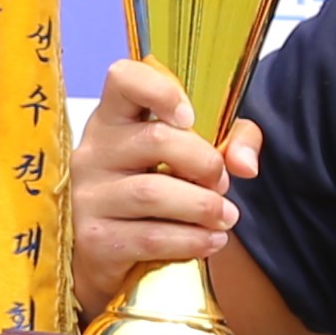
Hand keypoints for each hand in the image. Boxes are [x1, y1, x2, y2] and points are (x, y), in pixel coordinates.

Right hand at [68, 59, 259, 327]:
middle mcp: (94, 152)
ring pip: (153, 193)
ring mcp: (89, 196)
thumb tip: (246, 165)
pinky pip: (150, 237)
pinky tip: (210, 241)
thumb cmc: (152, 191)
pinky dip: (191, 241)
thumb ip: (231, 143)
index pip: (123, 79)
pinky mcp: (95, 239)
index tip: (189, 118)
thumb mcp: (189, 157)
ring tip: (226, 218)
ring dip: (203, 206)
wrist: (105, 255)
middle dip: (205, 162)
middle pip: (156, 139)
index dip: (161, 90)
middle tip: (222, 184)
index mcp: (114, 119)